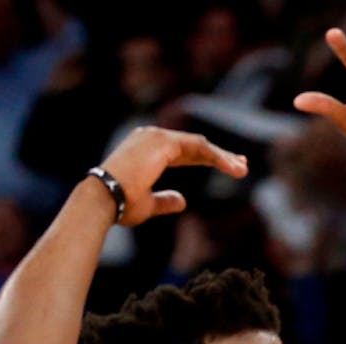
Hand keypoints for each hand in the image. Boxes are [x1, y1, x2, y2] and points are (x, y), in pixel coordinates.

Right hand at [99, 127, 247, 226]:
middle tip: (242, 165)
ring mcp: (156, 137)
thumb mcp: (148, 205)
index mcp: (146, 150)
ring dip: (223, 157)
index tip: (229, 167)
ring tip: (242, 170)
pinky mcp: (163, 142)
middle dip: (220, 156)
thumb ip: (166, 201)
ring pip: (199, 145)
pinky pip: (198, 148)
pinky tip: (232, 168)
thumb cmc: (119, 204)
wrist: (103, 199)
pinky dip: (217, 157)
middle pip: (194, 145)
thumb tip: (183, 201)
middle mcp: (150, 138)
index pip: (184, 151)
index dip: (207, 159)